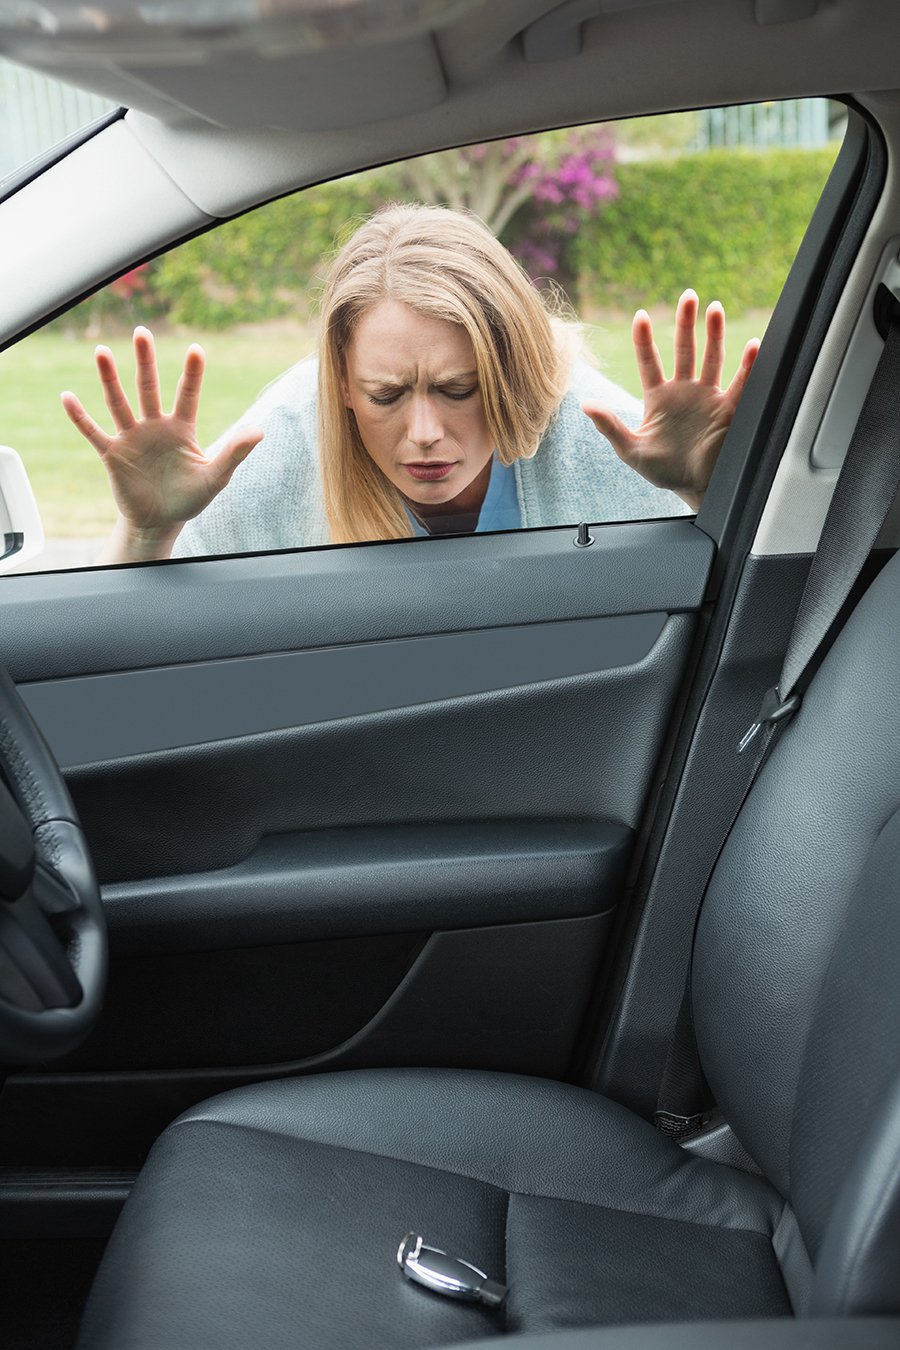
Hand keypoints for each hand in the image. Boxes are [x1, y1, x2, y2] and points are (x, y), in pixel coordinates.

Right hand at [61, 326, 261, 559]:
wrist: (160, 521)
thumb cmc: (190, 497)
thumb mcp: (215, 477)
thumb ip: (235, 453)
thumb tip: (260, 431)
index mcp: (182, 429)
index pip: (188, 395)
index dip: (192, 374)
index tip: (196, 349)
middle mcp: (155, 426)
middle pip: (149, 387)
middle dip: (146, 361)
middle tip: (142, 332)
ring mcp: (132, 438)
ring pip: (119, 402)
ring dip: (110, 378)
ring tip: (102, 351)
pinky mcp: (113, 454)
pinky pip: (94, 432)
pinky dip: (80, 417)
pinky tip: (67, 397)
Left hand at [581, 290, 758, 511]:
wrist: (695, 488)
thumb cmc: (663, 471)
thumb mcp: (632, 450)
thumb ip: (610, 426)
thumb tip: (585, 404)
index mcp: (658, 398)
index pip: (649, 360)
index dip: (644, 339)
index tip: (641, 316)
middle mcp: (684, 391)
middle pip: (684, 349)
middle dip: (686, 323)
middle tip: (688, 296)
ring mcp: (707, 397)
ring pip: (712, 357)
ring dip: (714, 333)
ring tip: (714, 308)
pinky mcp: (728, 408)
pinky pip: (740, 383)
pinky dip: (747, 365)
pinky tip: (752, 346)